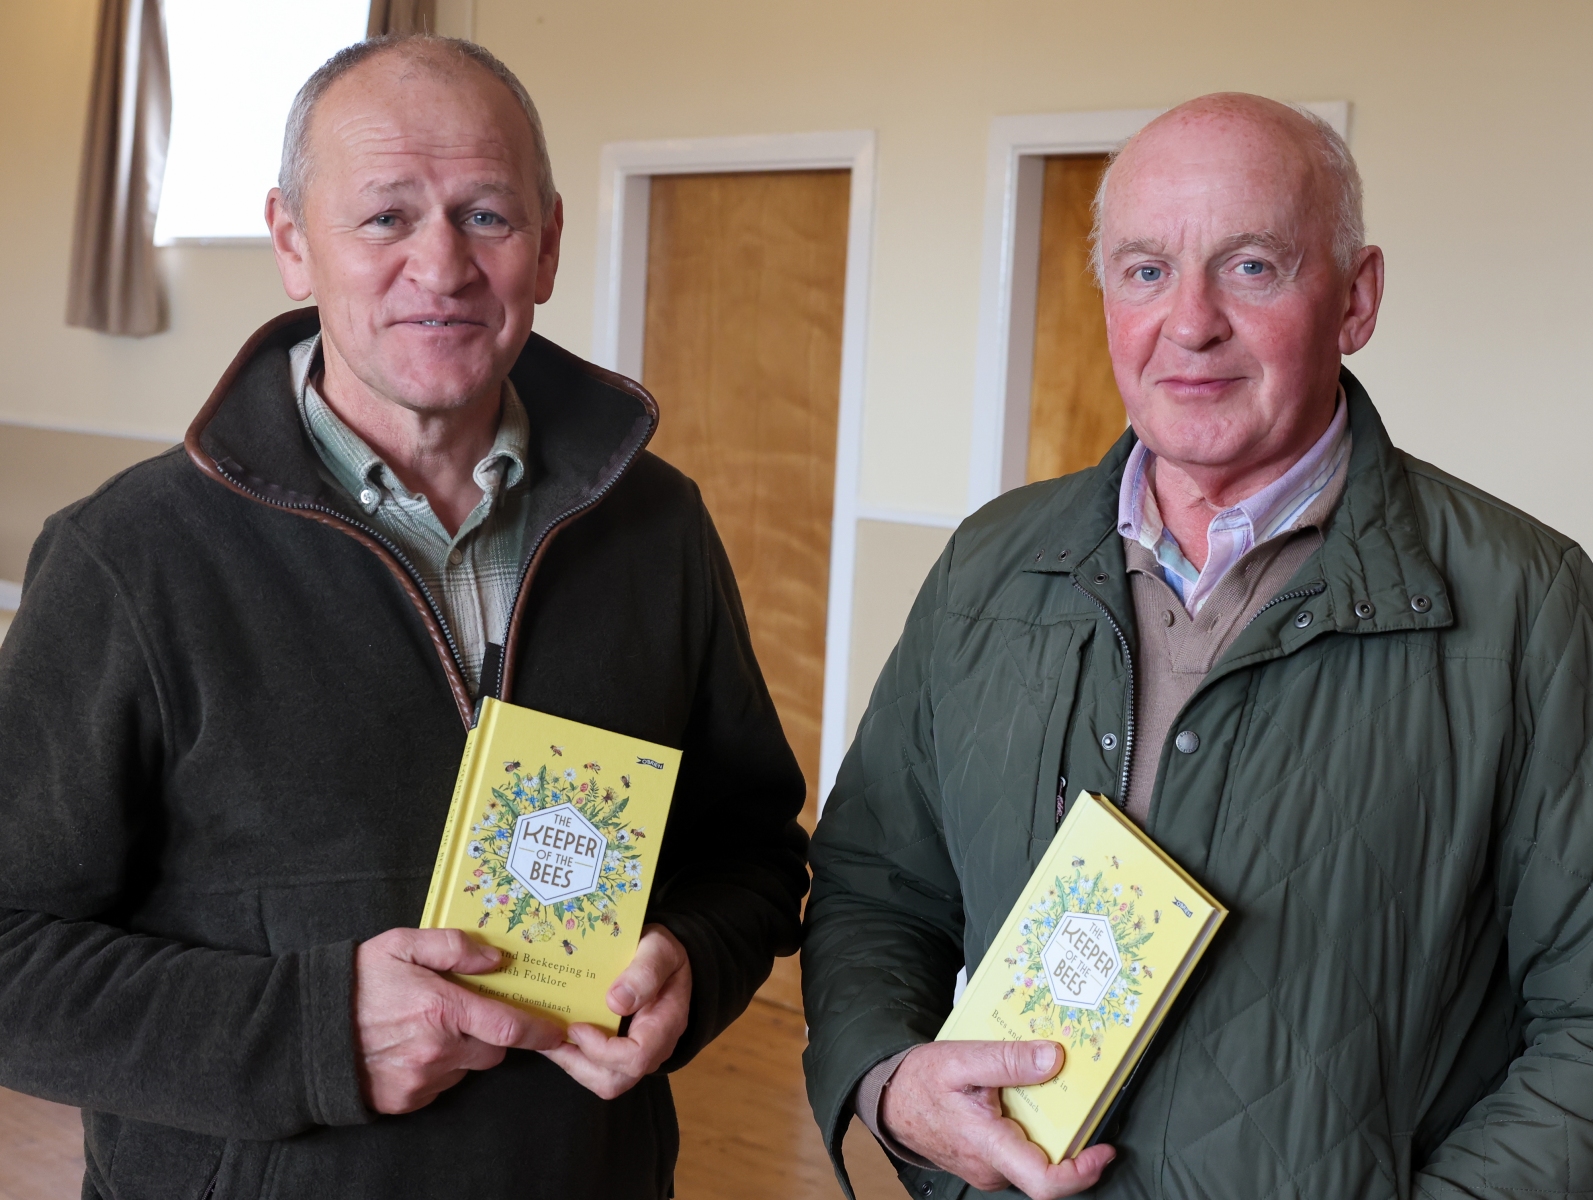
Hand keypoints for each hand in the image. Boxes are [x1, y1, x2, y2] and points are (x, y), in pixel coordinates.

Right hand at [353, 927, 563, 1113]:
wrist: (303, 1031)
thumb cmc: (355, 982)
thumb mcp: (402, 946)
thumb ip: (453, 947)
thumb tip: (495, 959)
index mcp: (441, 1009)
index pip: (508, 1026)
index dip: (539, 1031)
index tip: (556, 1030)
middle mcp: (437, 1050)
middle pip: (492, 1051)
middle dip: (488, 1034)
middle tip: (463, 1012)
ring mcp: (421, 1080)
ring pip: (465, 1068)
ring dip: (460, 1051)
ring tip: (426, 1027)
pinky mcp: (405, 1100)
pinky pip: (439, 1085)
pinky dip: (435, 1069)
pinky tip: (409, 1048)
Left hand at [540, 923, 691, 1098]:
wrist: (663, 959)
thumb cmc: (661, 952)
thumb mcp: (658, 948)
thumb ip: (645, 972)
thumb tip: (616, 1002)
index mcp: (666, 1023)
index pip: (637, 1057)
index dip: (602, 1050)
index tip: (577, 1026)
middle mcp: (655, 1048)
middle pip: (616, 1080)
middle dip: (577, 1064)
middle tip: (551, 1037)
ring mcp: (639, 1054)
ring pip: (604, 1081)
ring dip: (573, 1064)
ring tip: (549, 1039)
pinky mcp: (622, 1054)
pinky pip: (598, 1071)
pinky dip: (575, 1059)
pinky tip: (557, 1036)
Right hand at [880, 1040, 1115, 1197]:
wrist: (888, 1097)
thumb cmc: (919, 1081)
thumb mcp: (961, 1060)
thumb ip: (1008, 1060)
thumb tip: (1053, 1058)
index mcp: (988, 1146)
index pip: (1044, 1182)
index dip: (1081, 1172)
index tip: (1104, 1149)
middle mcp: (991, 1167)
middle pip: (1046, 1165)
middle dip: (1072, 1136)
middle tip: (1084, 1100)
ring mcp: (988, 1167)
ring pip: (1033, 1156)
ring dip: (1050, 1129)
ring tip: (1052, 1089)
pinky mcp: (986, 1160)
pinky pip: (1018, 1149)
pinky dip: (1030, 1127)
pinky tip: (1026, 1098)